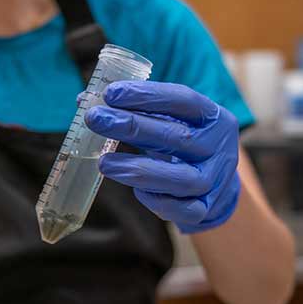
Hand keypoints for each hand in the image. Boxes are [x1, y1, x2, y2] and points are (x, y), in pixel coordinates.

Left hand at [85, 81, 240, 232]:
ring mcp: (215, 180)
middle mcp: (218, 146)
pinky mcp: (207, 208)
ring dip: (139, 170)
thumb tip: (84, 100)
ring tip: (104, 163)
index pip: (182, 100)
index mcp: (212, 116)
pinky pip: (183, 210)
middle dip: (131, 126)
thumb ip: (134, 110)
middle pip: (176, 136)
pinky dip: (158, 201)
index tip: (111, 93)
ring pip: (181, 178)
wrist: (218, 183)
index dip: (147, 95)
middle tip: (95, 119)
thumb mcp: (169, 120)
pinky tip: (137, 190)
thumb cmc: (184, 143)